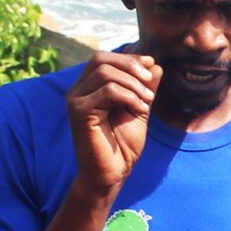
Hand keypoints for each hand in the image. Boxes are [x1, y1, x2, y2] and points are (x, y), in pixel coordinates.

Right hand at [67, 50, 158, 195]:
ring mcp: (75, 100)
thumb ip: (144, 87)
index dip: (128, 58)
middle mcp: (77, 91)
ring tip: (147, 100)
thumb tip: (155, 64)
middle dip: (130, 65)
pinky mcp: (79, 112)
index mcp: (88, 88)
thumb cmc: (123, 145)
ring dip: (132, 83)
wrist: (113, 173)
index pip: (104, 59)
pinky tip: (139, 109)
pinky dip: (128, 95)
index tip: (151, 65)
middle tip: (149, 80)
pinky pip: (107, 91)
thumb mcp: (139, 109)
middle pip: (100, 59)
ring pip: (104, 72)